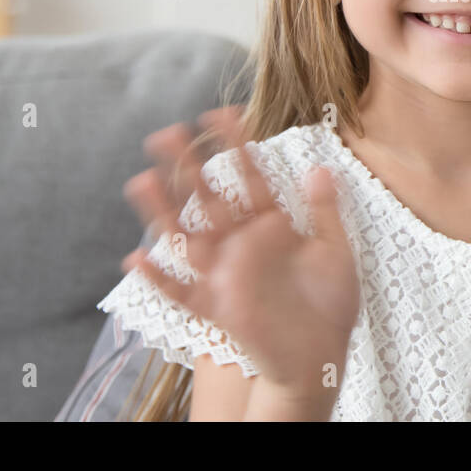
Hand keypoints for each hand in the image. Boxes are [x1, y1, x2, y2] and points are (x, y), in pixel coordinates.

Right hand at [121, 110, 360, 401]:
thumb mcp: (335, 251)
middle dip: (188, 167)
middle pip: (209, 198)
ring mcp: (226, 275)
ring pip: (187, 237)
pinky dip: (160, 280)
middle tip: (166, 133)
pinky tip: (135, 260)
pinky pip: (183, 293)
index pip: (250, 178)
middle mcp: (242, 245)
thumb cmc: (330, 305)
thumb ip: (324, 211)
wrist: (321, 357)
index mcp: (271, 226)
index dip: (236, 146)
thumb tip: (320, 166)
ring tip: (141, 181)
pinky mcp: (218, 309)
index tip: (221, 113)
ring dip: (163, 212)